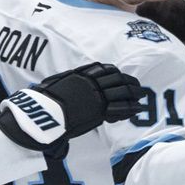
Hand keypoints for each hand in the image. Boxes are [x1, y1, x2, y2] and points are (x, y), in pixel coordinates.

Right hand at [0, 63, 143, 150]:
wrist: (42, 114)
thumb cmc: (43, 102)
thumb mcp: (52, 86)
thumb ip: (60, 83)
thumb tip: (53, 83)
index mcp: (81, 75)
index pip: (104, 70)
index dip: (116, 73)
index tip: (122, 75)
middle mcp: (90, 83)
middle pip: (116, 79)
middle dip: (129, 82)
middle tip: (138, 87)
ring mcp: (96, 96)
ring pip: (121, 91)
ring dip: (133, 94)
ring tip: (142, 97)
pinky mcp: (99, 110)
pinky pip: (119, 108)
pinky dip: (130, 108)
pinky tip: (137, 109)